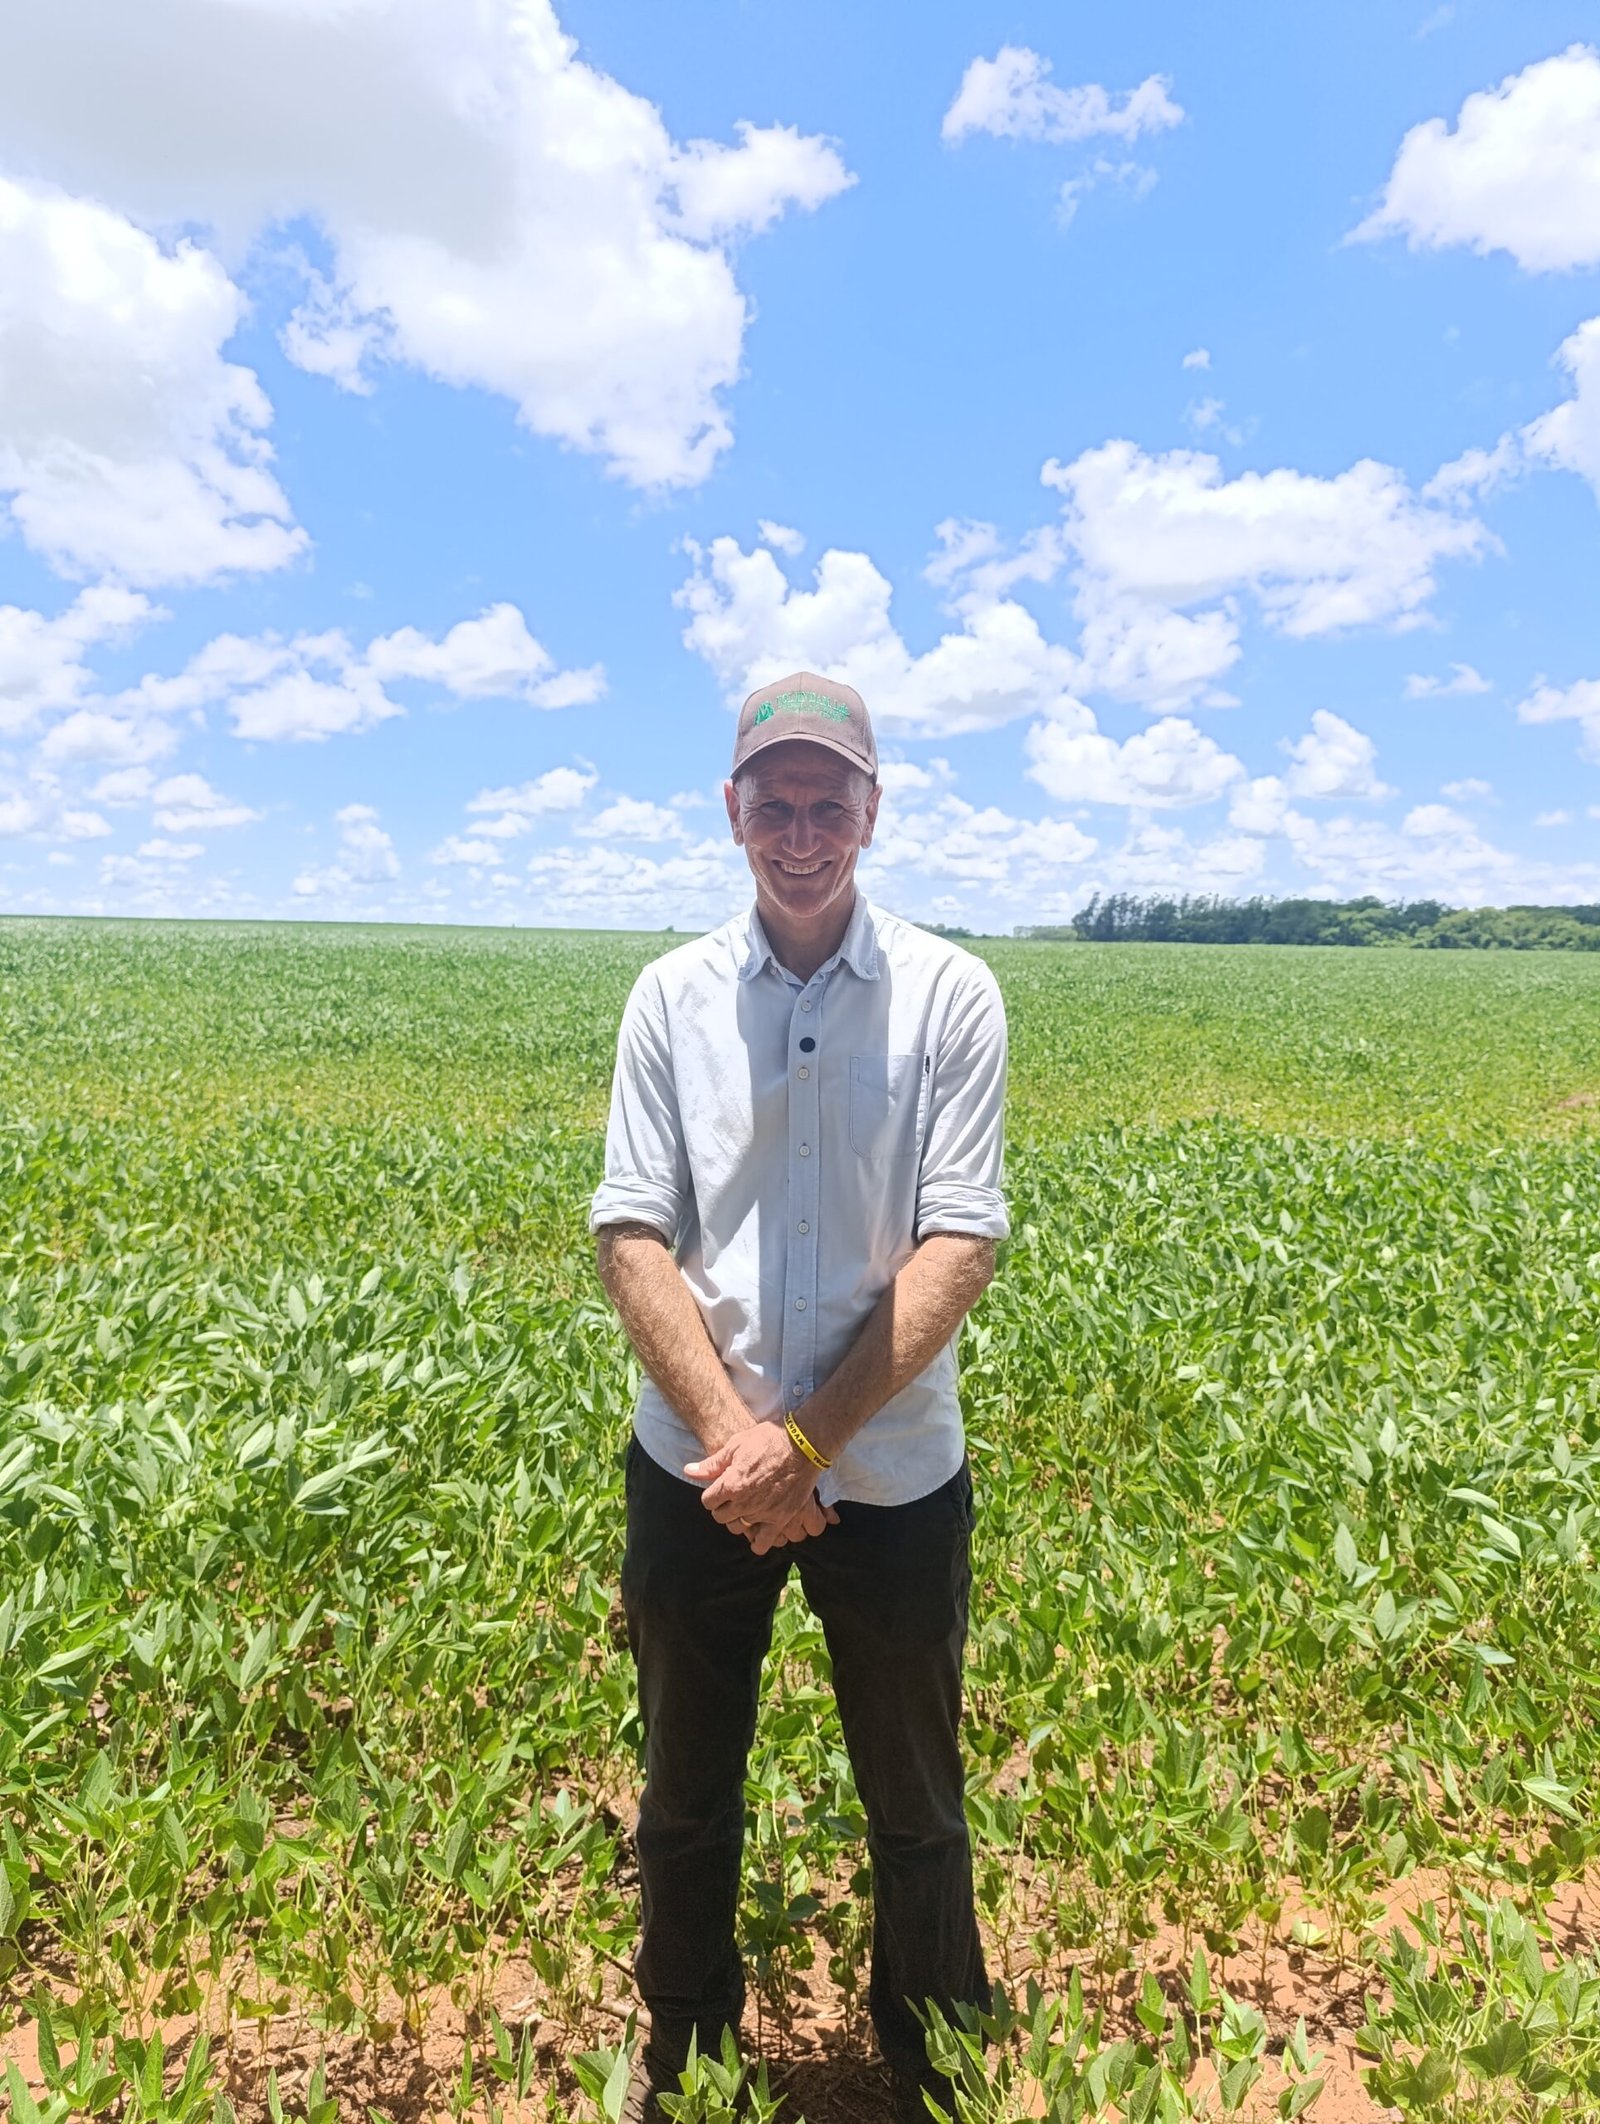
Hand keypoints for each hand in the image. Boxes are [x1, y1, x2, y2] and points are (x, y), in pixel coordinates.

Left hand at [686, 1424, 838, 1553]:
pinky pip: (762, 1543)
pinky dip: (757, 1541)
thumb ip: (712, 1464)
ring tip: (745, 1509)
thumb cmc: (768, 1439)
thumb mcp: (737, 1445)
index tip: (720, 1488)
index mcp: (731, 1484)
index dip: (713, 1494)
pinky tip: (757, 1531)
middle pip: (720, 1517)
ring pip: (738, 1529)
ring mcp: (763, 1513)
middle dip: (723, 1506)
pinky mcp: (781, 1519)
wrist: (803, 1443)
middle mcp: (744, 1502)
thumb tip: (689, 1471)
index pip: (708, 1501)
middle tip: (733, 1497)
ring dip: (738, 1520)